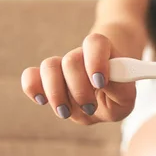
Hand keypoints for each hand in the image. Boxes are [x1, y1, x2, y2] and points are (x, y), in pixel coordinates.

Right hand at [21, 33, 135, 124]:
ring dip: (57, 92)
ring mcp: (62, 67)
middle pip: (71, 61)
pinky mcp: (47, 80)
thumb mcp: (126, 96)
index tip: (100, 82)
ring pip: (49, 66)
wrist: (110, 86)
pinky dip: (32, 87)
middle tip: (90, 107)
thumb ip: (121, 91)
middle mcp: (81, 56)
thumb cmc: (118, 92)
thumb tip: (105, 85)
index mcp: (104, 52)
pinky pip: (30, 76)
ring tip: (67, 112)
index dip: (95, 61)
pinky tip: (42, 100)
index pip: (96, 43)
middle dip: (79, 90)